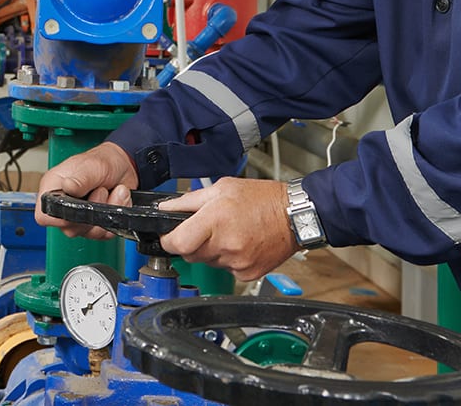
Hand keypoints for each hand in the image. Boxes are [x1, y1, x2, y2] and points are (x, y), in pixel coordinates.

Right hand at [35, 142, 140, 238]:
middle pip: (69, 228)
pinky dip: (114, 218)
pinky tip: (117, 200)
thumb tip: (68, 187)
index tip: (78, 206)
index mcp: (53, 188)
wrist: (122, 166)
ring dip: (106, 214)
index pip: (44, 215)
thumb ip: (80, 179)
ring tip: (113, 192)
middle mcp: (64, 206)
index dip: (59, 218)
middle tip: (102, 190)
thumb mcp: (90, 166)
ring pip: (89, 233)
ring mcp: (79, 217)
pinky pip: (104, 233)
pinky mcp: (95, 223)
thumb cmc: (102, 161)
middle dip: (92, 212)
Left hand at [157, 177, 295, 282]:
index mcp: (216, 219)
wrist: (294, 216)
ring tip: (228, 232)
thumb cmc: (262, 199)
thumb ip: (189, 200)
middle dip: (191, 243)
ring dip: (210, 250)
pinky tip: (239, 244)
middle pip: (190, 255)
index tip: (169, 236)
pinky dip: (226, 259)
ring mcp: (237, 262)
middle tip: (207, 228)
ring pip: (207, 262)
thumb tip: (165, 208)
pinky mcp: (246, 273)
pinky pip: (225, 270)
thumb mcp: (222, 187)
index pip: (177, 243)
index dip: (168, 240)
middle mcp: (225, 244)